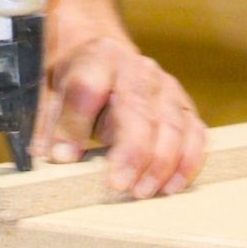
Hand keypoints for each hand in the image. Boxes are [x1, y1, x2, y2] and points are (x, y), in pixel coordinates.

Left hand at [29, 26, 206, 197]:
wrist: (107, 55)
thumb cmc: (77, 78)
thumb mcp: (52, 90)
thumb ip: (51, 121)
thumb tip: (55, 155)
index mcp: (98, 57)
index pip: (87, 88)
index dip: (75, 125)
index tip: (64, 157)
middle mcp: (137, 68)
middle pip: (138, 108)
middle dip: (132, 151)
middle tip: (119, 185)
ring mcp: (166, 87)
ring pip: (171, 124)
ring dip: (161, 162)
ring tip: (143, 192)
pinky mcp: (184, 106)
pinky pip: (195, 134)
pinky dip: (187, 161)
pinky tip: (173, 186)